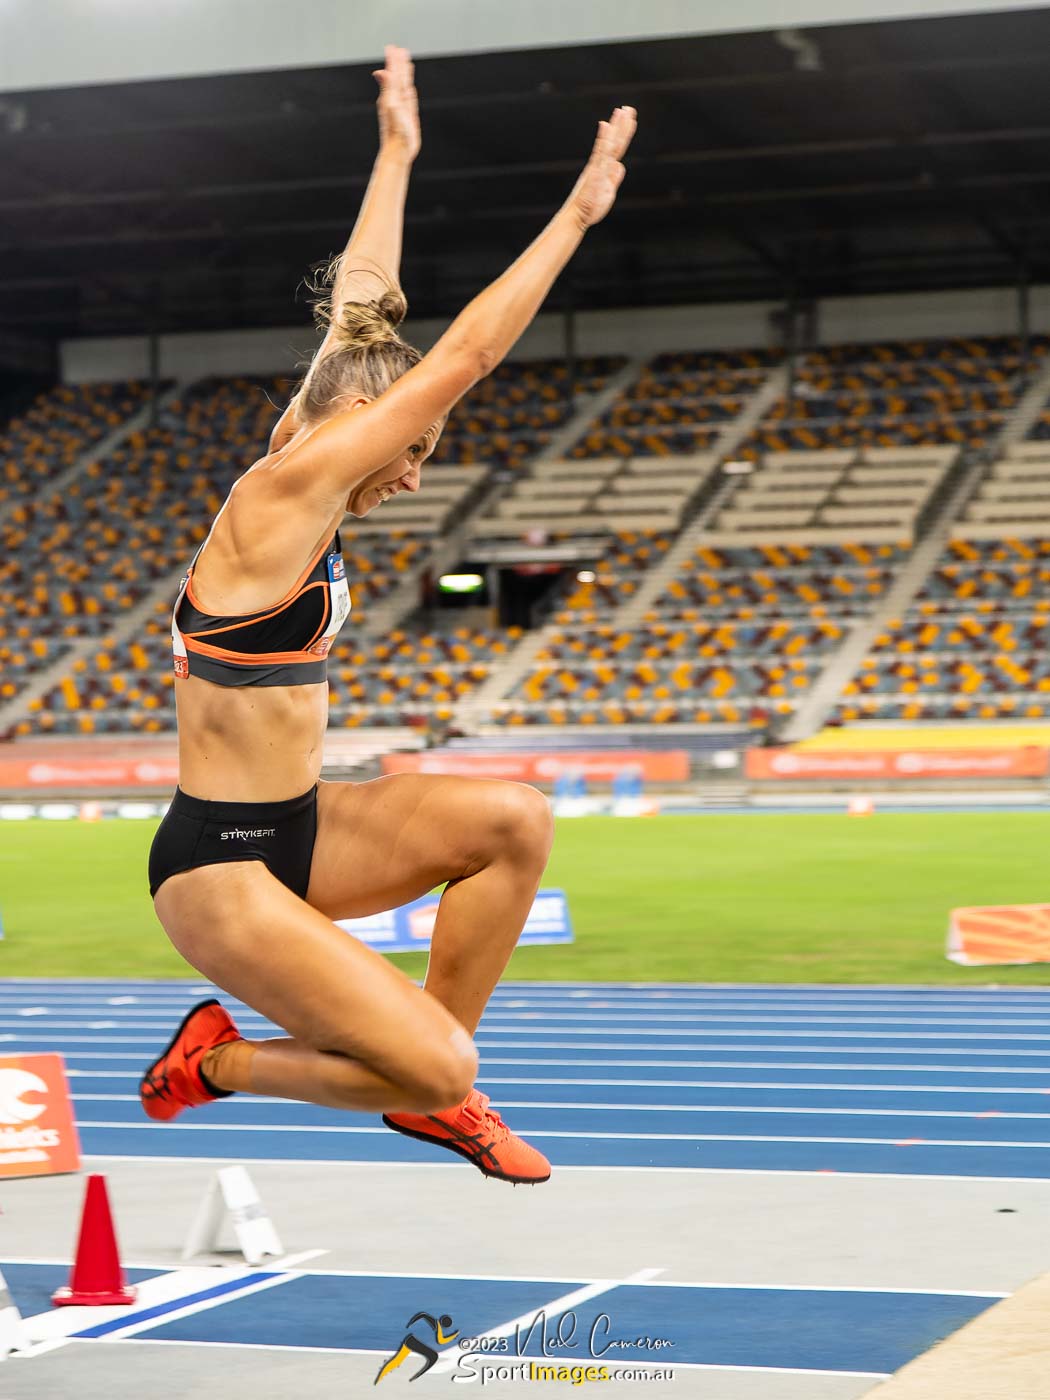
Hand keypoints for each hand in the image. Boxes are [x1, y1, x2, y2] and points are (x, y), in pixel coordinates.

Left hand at [374, 44, 419, 161]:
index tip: (392, 48)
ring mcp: (402, 107)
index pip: (393, 73)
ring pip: (404, 86)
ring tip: (406, 63)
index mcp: (389, 95)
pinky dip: (410, 90)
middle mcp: (395, 99)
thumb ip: (387, 87)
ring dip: (405, 74)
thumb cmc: (394, 131)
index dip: (393, 61)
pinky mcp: (409, 116)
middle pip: (398, 77)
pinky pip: (410, 98)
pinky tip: (410, 87)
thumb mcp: (391, 106)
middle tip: (399, 50)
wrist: (399, 152)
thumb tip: (380, 71)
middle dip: (399, 64)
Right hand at [566, 106, 636, 229]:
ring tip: (621, 111)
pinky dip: (603, 140)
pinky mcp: (593, 174)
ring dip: (614, 127)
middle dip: (621, 125)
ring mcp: (596, 168)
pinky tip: (605, 126)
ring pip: (607, 144)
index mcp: (605, 168)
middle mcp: (600, 164)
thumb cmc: (591, 207)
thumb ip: (614, 177)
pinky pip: (600, 154)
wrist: (578, 218)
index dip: (623, 132)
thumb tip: (619, 164)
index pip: (616, 147)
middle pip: (614, 142)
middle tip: (628, 108)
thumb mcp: (608, 191)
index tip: (628, 117)